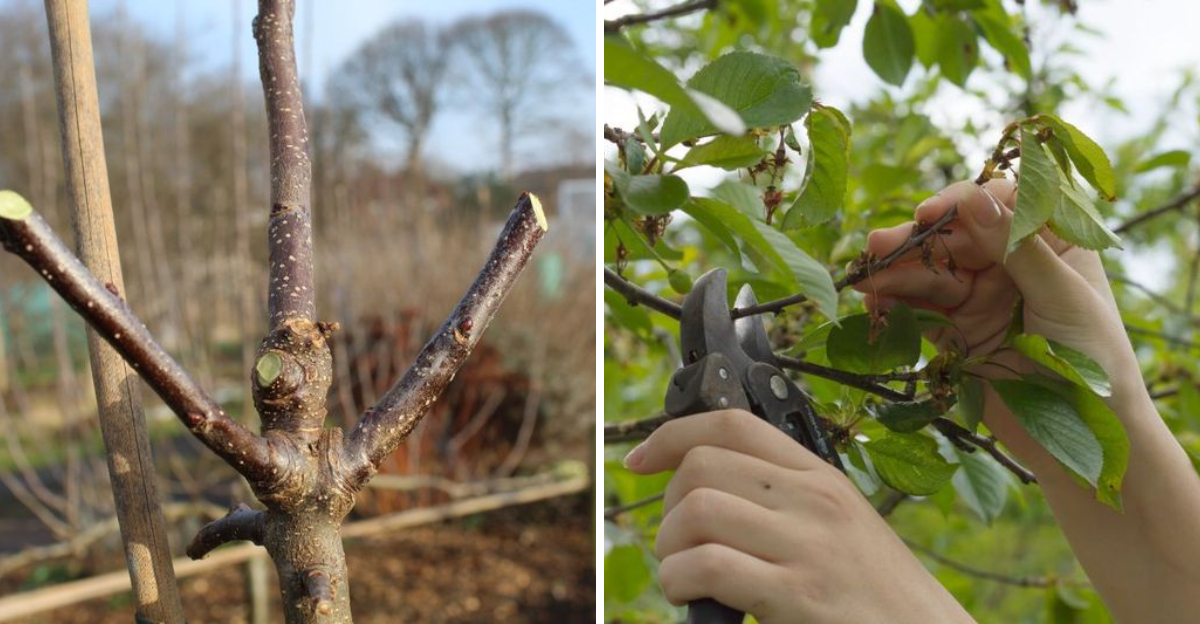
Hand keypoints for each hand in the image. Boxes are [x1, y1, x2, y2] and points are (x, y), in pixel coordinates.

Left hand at [623, 410, 972, 623]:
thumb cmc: (874, 594)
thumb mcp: (839, 525)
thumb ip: (785, 499)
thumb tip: (706, 488)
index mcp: (820, 477)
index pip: (732, 424)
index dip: (671, 435)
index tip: (640, 460)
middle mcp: (814, 500)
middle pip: (701, 467)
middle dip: (667, 505)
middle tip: (677, 543)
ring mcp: (807, 546)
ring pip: (696, 512)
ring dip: (669, 548)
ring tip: (683, 573)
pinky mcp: (798, 595)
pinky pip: (706, 566)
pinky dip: (679, 581)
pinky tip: (690, 596)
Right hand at [853, 179, 1143, 459]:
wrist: (1084, 436)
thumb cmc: (1096, 359)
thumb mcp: (1061, 296)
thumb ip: (1018, 248)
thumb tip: (974, 201)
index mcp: (1048, 240)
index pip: (999, 204)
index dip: (961, 204)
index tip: (930, 214)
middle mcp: (1009, 260)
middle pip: (953, 236)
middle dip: (915, 241)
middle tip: (877, 246)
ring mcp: (979, 295)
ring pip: (929, 272)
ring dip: (896, 273)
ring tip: (865, 278)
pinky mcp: (955, 330)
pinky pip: (918, 309)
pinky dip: (894, 304)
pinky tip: (873, 302)